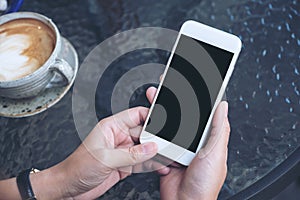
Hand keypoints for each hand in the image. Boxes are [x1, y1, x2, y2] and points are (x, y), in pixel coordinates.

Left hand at [30, 106, 169, 199]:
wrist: (69, 188)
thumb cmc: (77, 167)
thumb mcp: (105, 158)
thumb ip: (131, 154)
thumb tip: (151, 148)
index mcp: (111, 127)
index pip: (135, 115)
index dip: (151, 116)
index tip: (164, 120)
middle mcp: (118, 137)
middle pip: (144, 133)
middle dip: (157, 138)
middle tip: (169, 143)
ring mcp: (122, 152)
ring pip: (145, 148)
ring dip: (156, 152)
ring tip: (169, 155)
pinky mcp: (124, 165)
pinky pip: (142, 162)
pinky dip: (152, 164)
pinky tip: (160, 166)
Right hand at [146, 87, 229, 199]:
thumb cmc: (205, 183)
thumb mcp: (215, 153)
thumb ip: (219, 129)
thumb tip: (222, 106)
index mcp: (208, 138)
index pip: (202, 112)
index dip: (195, 97)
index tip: (188, 84)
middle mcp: (194, 142)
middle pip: (183, 116)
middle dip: (173, 101)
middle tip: (165, 87)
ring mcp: (179, 148)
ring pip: (169, 126)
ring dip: (161, 114)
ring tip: (154, 100)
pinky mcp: (167, 154)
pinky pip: (160, 140)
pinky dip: (154, 131)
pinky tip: (150, 122)